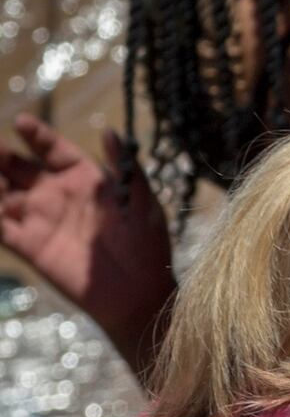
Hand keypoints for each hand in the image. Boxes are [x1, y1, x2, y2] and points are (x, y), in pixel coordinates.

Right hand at [1, 115, 173, 359]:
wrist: (140, 294)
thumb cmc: (147, 246)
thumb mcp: (144, 204)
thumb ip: (127, 168)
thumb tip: (110, 131)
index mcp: (83, 179)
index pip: (53, 149)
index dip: (37, 135)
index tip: (22, 122)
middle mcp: (56, 194)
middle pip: (18, 166)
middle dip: (1, 153)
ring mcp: (39, 219)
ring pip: (1, 193)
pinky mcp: (28, 246)